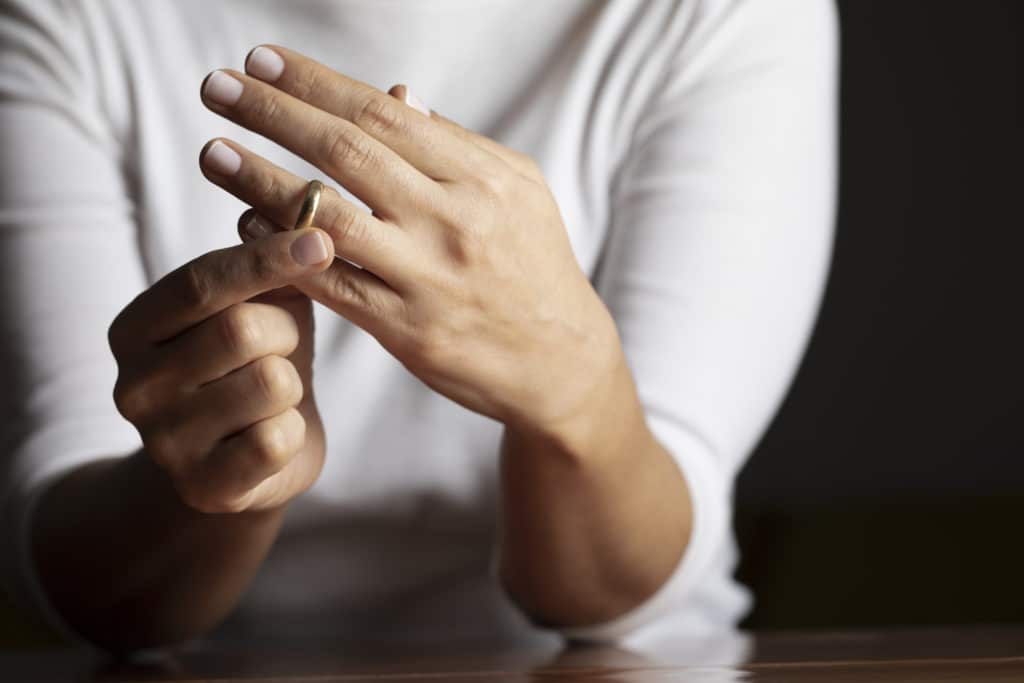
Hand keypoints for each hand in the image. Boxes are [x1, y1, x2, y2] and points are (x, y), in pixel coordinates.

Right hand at [108, 226, 335, 512]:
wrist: (248, 461)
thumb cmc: (255, 365)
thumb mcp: (259, 306)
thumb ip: (265, 263)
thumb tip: (288, 206)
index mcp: (135, 328)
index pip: (202, 282)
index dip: (266, 259)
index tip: (320, 239)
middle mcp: (133, 385)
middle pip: (241, 329)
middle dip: (286, 331)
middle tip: (282, 345)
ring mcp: (163, 442)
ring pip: (270, 383)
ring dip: (292, 383)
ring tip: (275, 393)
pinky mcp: (204, 487)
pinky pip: (278, 439)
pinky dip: (293, 431)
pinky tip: (274, 435)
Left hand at [198, 46, 620, 438]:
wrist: (561, 361)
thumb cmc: (536, 265)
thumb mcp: (518, 192)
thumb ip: (455, 146)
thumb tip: (396, 97)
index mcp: (480, 178)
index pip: (383, 116)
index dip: (316, 83)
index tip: (261, 60)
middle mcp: (453, 221)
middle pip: (348, 154)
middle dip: (274, 114)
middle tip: (216, 86)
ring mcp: (427, 278)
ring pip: (327, 220)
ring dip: (260, 181)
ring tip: (212, 151)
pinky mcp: (407, 331)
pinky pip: (330, 285)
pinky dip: (283, 253)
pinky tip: (245, 226)